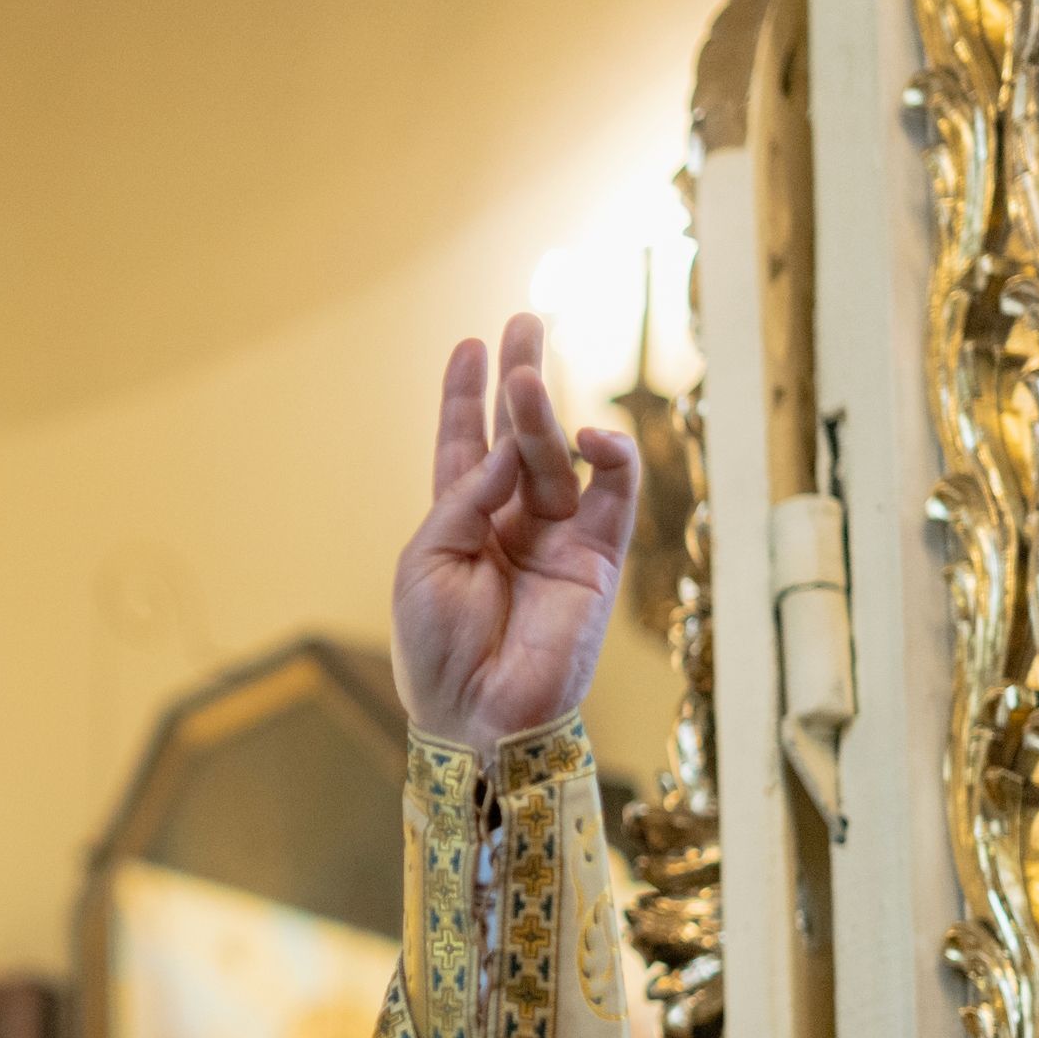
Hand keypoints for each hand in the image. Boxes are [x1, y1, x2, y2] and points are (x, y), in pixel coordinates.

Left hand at [392, 314, 638, 752]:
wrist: (476, 716)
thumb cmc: (435, 649)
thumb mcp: (424, 562)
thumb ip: (464, 498)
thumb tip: (511, 448)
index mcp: (460, 525)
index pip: (466, 447)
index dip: (468, 397)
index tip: (470, 344)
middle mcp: (510, 525)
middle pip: (519, 439)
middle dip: (520, 381)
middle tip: (525, 321)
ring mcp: (556, 541)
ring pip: (557, 461)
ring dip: (545, 418)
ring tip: (528, 377)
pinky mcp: (597, 563)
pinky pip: (614, 501)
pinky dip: (611, 464)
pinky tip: (590, 438)